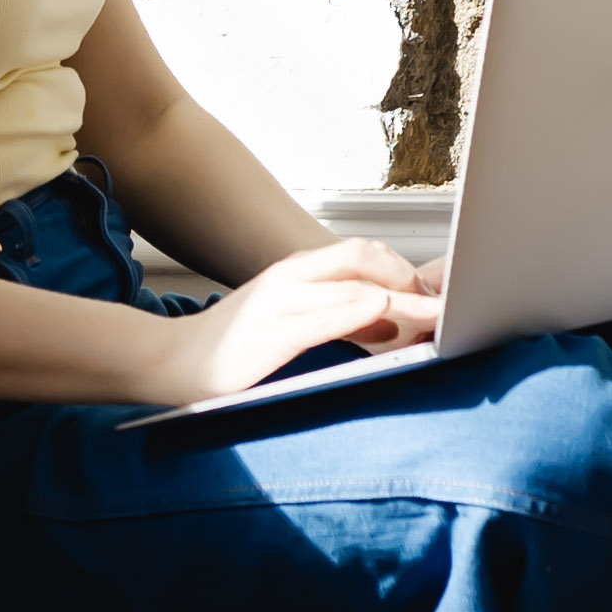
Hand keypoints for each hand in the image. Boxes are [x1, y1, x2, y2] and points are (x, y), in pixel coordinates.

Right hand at [154, 238, 440, 404]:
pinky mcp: (274, 331)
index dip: (402, 266)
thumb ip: (334, 313)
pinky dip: (359, 310)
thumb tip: (386, 314)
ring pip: (352, 283)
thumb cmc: (234, 345)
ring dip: (399, 296)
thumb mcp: (290, 319)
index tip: (431, 291)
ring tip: (431, 314)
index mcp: (296, 270)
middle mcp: (291, 276)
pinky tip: (383, 310)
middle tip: (437, 306)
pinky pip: (325, 315)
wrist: (175, 361)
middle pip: (362, 255)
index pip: (360, 251)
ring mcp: (281, 301)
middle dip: (407, 276)